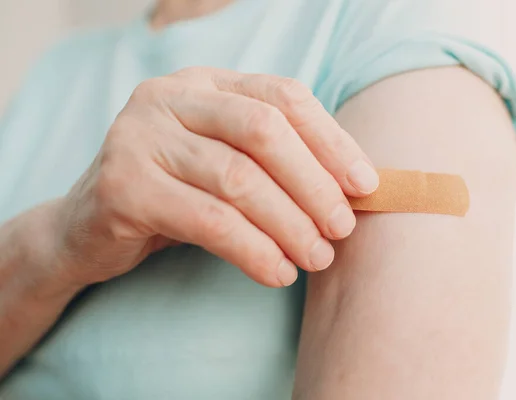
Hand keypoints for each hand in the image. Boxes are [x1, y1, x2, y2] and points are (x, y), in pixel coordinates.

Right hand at [50, 67, 378, 287]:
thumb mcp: (224, 163)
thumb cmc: (174, 194)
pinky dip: (252, 250)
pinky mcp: (121, 185)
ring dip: (290, 224)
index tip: (366, 185)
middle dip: (314, 184)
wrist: (85, 227)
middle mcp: (169, 97)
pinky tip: (277, 273)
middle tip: (342, 228)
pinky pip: (208, 220)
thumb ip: (275, 162)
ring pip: (238, 179)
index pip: (282, 96)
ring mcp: (139, 136)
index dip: (331, 140)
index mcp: (204, 84)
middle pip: (263, 131)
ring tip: (317, 257)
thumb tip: (353, 189)